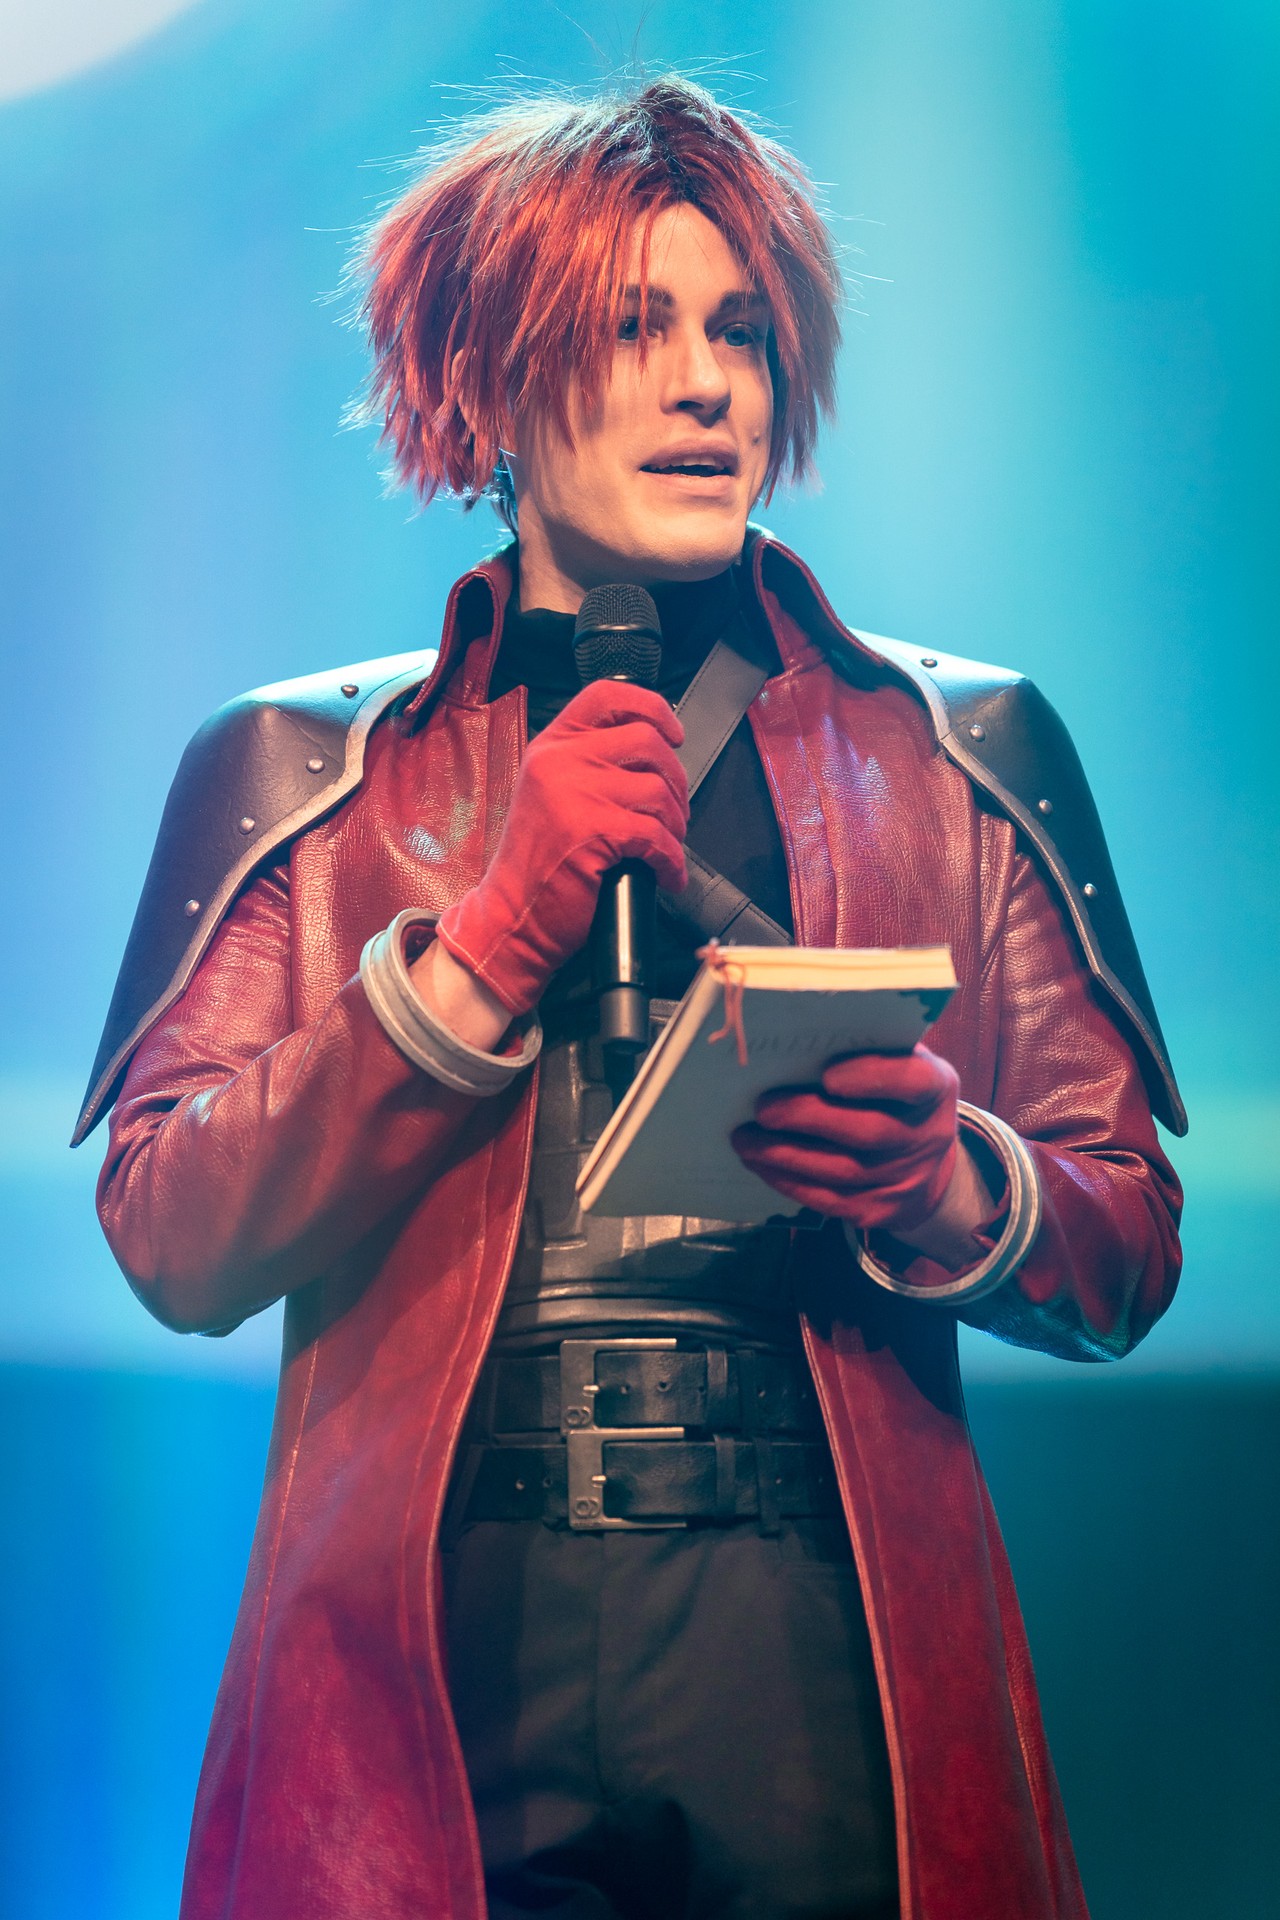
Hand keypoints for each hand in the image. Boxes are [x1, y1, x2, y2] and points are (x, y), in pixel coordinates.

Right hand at [436, 680, 688, 1015]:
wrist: (511, 916)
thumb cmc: (537, 865)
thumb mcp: (550, 793)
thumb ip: (588, 765)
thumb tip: (653, 755)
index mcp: (551, 745)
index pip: (607, 696)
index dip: (651, 707)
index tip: (673, 733)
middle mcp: (561, 759)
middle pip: (648, 741)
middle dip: (676, 779)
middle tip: (675, 812)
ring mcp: (576, 792)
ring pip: (658, 790)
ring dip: (675, 825)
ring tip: (666, 847)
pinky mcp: (594, 829)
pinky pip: (657, 836)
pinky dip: (671, 861)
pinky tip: (665, 875)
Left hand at [730, 1045, 959, 1233]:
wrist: (926, 1167)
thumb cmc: (895, 1098)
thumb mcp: (900, 1067)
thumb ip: (866, 1053)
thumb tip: (797, 1042)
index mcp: (934, 1089)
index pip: (912, 1081)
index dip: (872, 1078)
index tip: (827, 1074)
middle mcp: (927, 1136)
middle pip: (868, 1132)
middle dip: (809, 1119)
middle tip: (763, 1108)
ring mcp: (904, 1180)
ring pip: (840, 1171)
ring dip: (785, 1155)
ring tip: (745, 1139)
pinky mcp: (878, 1211)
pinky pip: (828, 1200)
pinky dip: (788, 1181)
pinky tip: (761, 1163)